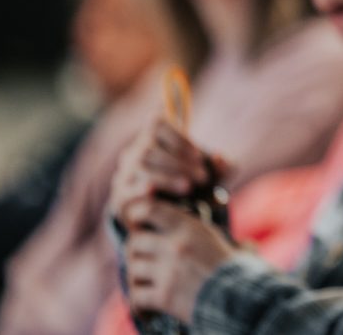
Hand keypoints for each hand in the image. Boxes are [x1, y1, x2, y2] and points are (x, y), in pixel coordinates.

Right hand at [109, 117, 226, 224]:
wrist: (172, 217)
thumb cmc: (195, 184)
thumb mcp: (213, 175)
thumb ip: (222, 167)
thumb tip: (220, 159)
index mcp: (154, 137)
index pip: (156, 123)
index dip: (178, 137)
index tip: (200, 156)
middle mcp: (134, 152)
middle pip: (150, 149)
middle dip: (179, 162)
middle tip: (202, 177)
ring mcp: (124, 175)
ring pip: (139, 167)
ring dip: (166, 177)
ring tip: (188, 187)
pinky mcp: (120, 198)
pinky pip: (125, 190)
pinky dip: (139, 190)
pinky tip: (153, 194)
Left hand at [123, 198, 238, 321]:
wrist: (242, 298)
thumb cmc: (239, 270)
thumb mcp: (223, 242)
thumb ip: (208, 238)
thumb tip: (229, 239)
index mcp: (189, 227)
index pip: (148, 210)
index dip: (136, 214)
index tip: (135, 222)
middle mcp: (175, 246)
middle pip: (134, 242)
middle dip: (135, 252)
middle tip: (142, 260)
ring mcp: (168, 271)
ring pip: (132, 270)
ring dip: (137, 279)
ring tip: (146, 285)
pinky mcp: (164, 296)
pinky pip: (137, 297)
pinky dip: (140, 304)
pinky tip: (148, 308)